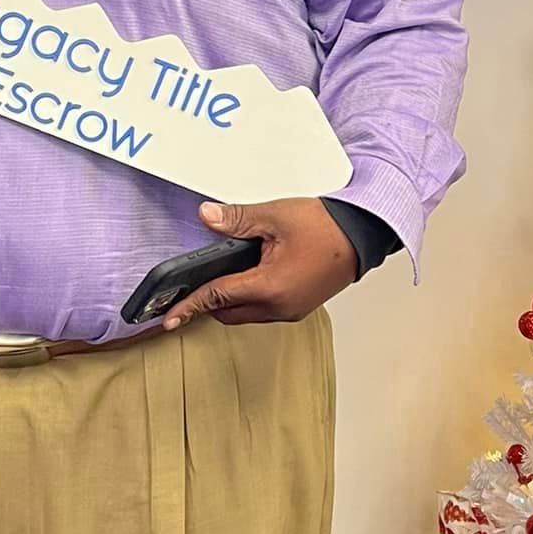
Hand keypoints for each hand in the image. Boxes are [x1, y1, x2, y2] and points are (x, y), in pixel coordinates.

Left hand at [161, 198, 357, 329]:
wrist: (363, 235)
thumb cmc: (327, 226)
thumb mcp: (275, 216)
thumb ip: (237, 219)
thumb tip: (207, 217)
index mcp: (270, 287)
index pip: (217, 297)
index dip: (189, 305)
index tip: (169, 317)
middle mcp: (280, 307)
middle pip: (229, 312)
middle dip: (209, 300)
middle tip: (194, 282)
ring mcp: (292, 310)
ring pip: (246, 314)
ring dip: (231, 299)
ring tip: (225, 271)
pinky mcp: (300, 307)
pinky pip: (264, 310)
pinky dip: (250, 297)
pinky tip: (251, 274)